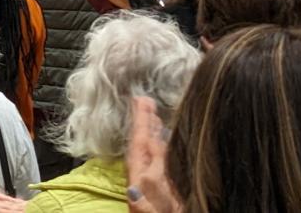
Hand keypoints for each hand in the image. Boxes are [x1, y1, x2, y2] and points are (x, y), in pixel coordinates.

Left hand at [126, 96, 181, 212]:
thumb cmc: (156, 209)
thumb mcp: (155, 181)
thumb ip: (155, 159)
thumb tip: (152, 137)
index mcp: (139, 165)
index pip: (139, 135)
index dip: (141, 117)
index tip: (141, 99)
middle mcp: (142, 168)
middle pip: (142, 138)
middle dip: (144, 119)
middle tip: (144, 100)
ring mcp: (150, 175)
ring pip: (150, 146)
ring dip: (151, 130)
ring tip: (152, 114)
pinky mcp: (160, 183)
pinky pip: (158, 156)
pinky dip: (159, 144)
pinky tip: (162, 139)